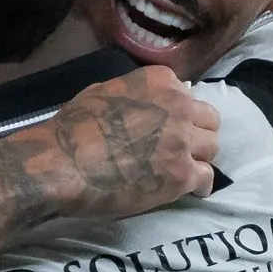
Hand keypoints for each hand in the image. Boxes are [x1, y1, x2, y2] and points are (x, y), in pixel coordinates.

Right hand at [29, 66, 218, 219]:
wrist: (61, 163)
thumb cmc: (72, 128)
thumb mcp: (103, 92)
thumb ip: (135, 94)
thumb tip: (145, 104)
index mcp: (160, 81)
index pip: (188, 96)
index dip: (179, 115)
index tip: (169, 128)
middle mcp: (179, 106)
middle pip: (209, 120)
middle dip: (197, 134)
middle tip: (179, 150)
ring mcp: (183, 140)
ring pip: (212, 147)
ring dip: (199, 158)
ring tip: (181, 170)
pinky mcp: (182, 174)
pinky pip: (207, 178)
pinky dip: (200, 185)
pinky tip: (191, 190)